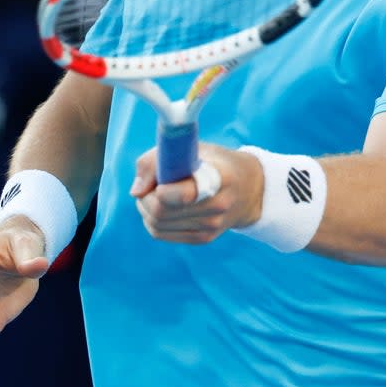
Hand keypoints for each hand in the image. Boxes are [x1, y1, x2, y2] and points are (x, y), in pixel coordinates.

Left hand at [130, 143, 263, 243]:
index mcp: (219, 178)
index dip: (160, 189)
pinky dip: (151, 220)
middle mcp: (218, 206)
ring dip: (145, 209)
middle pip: (162, 212)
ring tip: (153, 193)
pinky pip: (161, 233)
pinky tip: (159, 207)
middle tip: (148, 185)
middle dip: (144, 198)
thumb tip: (136, 191)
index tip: (158, 180)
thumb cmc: (214, 162)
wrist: (249, 188)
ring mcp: (211, 226)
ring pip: (157, 225)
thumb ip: (158, 160)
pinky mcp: (203, 238)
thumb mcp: (193, 148)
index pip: (184, 194)